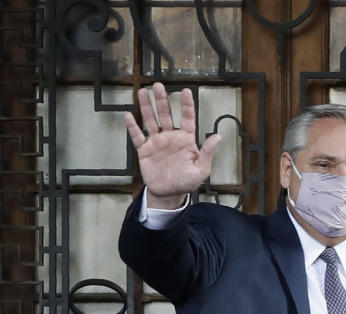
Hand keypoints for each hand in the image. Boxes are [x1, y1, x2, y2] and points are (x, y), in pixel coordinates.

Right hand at [124, 82, 220, 208]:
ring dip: (147, 107)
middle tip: (158, 86)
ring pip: (151, 121)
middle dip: (162, 100)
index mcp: (186, 140)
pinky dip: (133, 127)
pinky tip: (129, 116)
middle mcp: (171, 137)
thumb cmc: (187, 182)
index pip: (187, 118)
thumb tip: (217, 137)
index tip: (186, 91)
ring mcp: (157, 142)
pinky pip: (138, 137)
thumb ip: (207, 152)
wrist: (169, 194)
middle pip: (166, 114)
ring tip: (142, 92)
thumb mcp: (201, 169)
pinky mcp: (145, 151)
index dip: (187, 105)